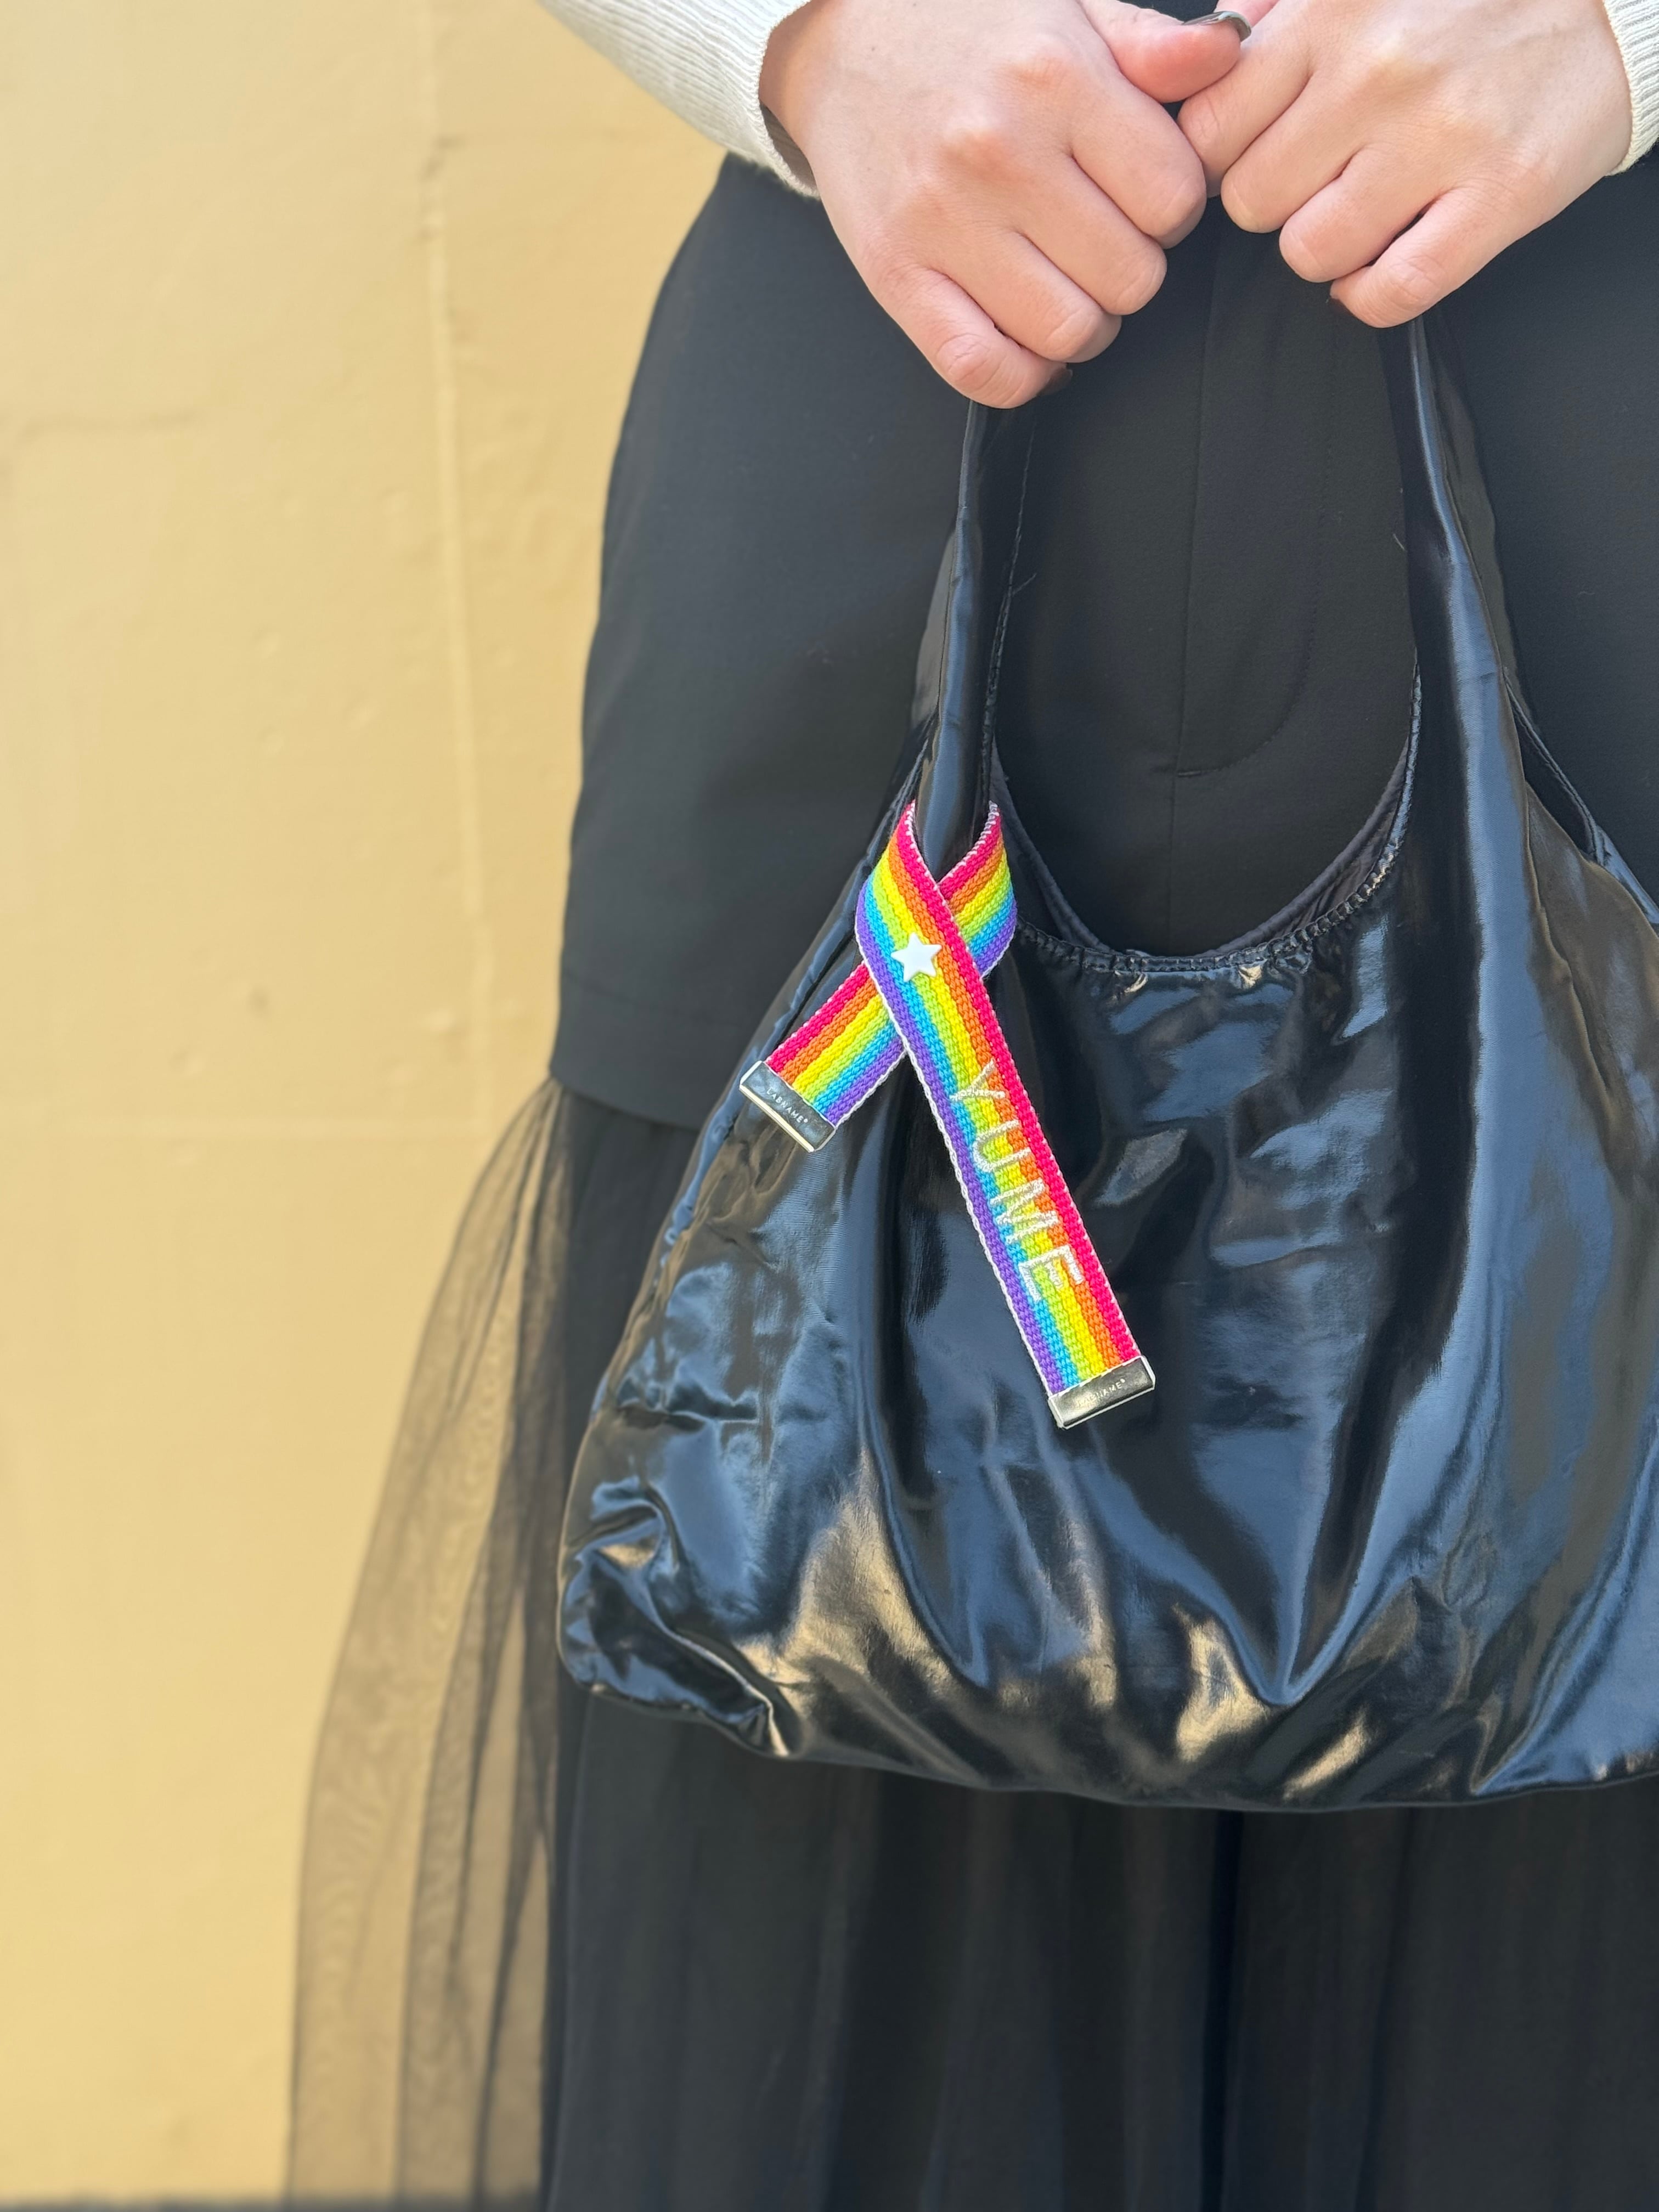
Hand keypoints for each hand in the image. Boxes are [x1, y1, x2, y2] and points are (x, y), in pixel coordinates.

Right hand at [760, 0, 1253, 405]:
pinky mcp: (896, 275)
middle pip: (1129, 277)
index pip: (1173, 198)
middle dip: (1132, 270)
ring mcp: (943, 221)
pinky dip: (1022, 374)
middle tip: (1105, 244)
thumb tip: (1231, 51)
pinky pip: (983, 369)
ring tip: (1069, 289)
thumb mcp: (1069, 10)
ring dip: (1085, 327)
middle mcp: (1000, 151)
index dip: (1175, 210)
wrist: (841, 40)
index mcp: (1055, 80)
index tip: (1144, 199)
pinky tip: (1029, 341)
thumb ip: (1151, 44)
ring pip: (1067, 331)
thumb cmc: (964, 29)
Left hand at [1179, 0, 1632, 324]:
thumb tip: (1210, 48)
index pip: (1209, 131)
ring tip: (1362, 214)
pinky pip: (1392, 292)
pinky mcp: (1498, 196)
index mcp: (1331, 18)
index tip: (1253, 157)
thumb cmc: (1471, 4)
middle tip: (1318, 182)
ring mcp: (1438, 140)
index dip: (1222, 159)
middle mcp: (1376, 76)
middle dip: (1276, 204)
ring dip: (1325, 251)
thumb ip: (1275, 12)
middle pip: (1251, 201)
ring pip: (1309, 254)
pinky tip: (1385, 263)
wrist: (1603, 6)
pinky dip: (1373, 295)